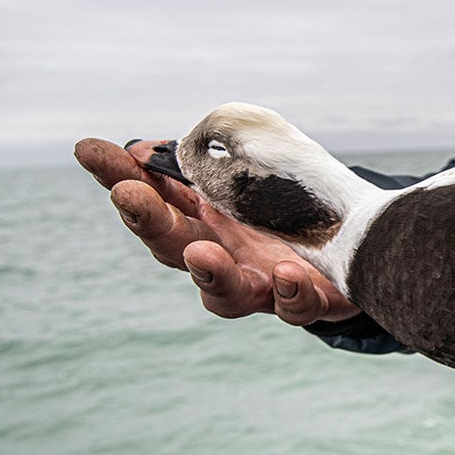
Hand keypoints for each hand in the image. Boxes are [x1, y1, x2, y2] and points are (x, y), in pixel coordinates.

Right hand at [74, 138, 360, 324]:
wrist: (365, 244)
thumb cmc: (299, 205)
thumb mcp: (258, 163)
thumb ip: (209, 155)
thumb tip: (147, 147)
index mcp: (208, 218)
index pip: (155, 196)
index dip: (119, 176)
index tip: (89, 150)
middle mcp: (227, 256)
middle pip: (175, 246)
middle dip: (149, 221)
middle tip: (129, 196)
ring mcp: (265, 285)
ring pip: (228, 293)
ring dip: (211, 274)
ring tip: (202, 254)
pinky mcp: (311, 303)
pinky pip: (297, 307)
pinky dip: (290, 294)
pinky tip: (288, 274)